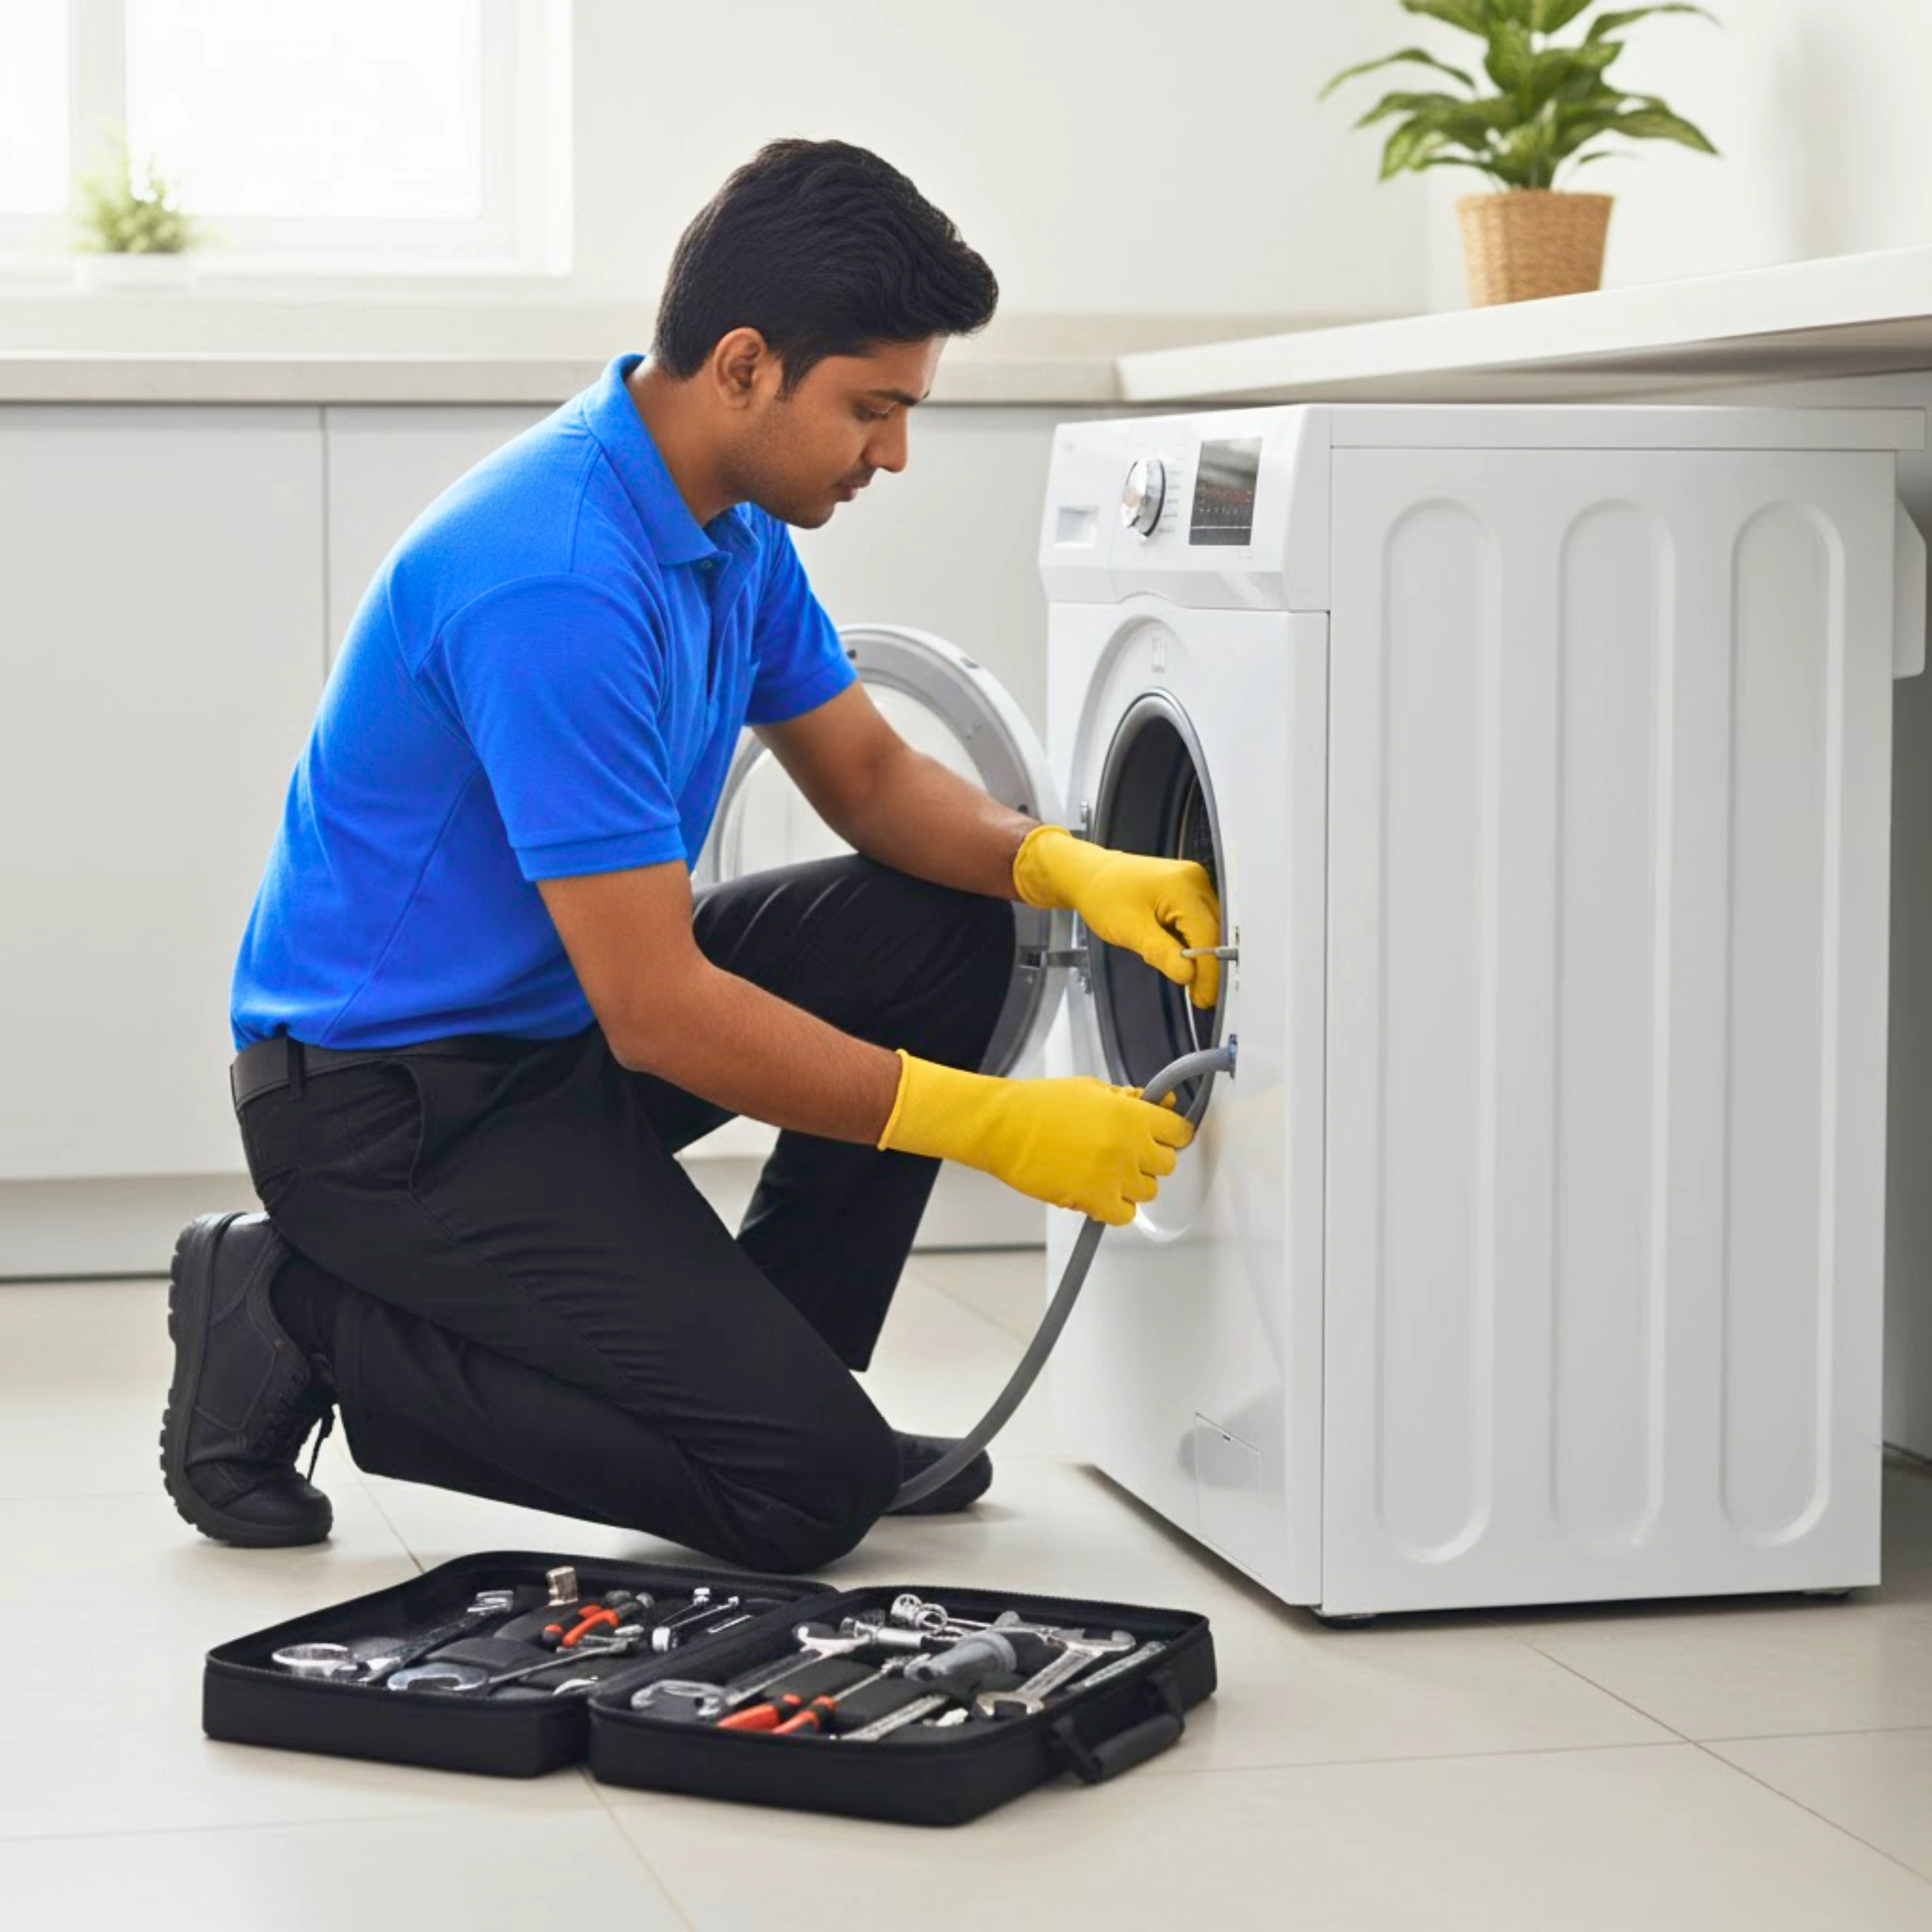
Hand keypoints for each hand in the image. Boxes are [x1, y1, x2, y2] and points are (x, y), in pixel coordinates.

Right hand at [877, 1051, 1192, 1225]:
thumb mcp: (1091, 1089)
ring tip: (1107, 1173)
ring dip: (1132, 1184)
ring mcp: (1115, 1176)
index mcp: (1132, 1114)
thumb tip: (1159, 1101)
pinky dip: (1115, 1208)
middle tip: (1128, 1153)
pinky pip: (1125, 1215)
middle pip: (1167, 1165)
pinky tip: (1099, 1192)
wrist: (1002, 1127)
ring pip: (1149, 1191)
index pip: (1179, 1131)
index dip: (1170, 1133)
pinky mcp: (1095, 1201)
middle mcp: (1130, 1146)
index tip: (1163, 1136)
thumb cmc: (1038, 1105)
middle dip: (1150, 1159)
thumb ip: (1128, 1099)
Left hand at [1012, 826, 1221, 1007]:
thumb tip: (1189, 975)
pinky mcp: (1186, 890)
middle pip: (1213, 931)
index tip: (1205, 996)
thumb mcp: (1130, 930)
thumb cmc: (1103, 895)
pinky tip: (1178, 955)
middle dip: (1206, 966)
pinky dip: (1191, 942)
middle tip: (1199, 995)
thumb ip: (1162, 953)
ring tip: (1185, 976)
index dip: (1208, 971)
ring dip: (1199, 955)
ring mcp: (1192, 883)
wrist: (1089, 876)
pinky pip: (1197, 921)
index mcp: (1183, 886)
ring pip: (1208, 928)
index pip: (1208, 936)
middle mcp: (1193, 880)